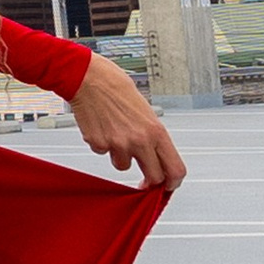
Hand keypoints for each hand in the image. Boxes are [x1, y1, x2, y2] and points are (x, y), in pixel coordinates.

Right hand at [68, 50, 185, 192]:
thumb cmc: (115, 86)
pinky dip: (103, 144)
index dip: (173, 182)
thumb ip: (152, 134)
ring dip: (120, 156)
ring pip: (123, 165)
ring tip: (115, 133)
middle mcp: (139, 140)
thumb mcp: (145, 110)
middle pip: (153, 176)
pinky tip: (102, 126)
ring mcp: (118, 144)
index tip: (168, 185)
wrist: (89, 78)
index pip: (175, 168)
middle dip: (149, 179)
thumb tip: (156, 154)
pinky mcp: (99, 144)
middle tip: (144, 178)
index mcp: (156, 130)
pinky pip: (104, 153)